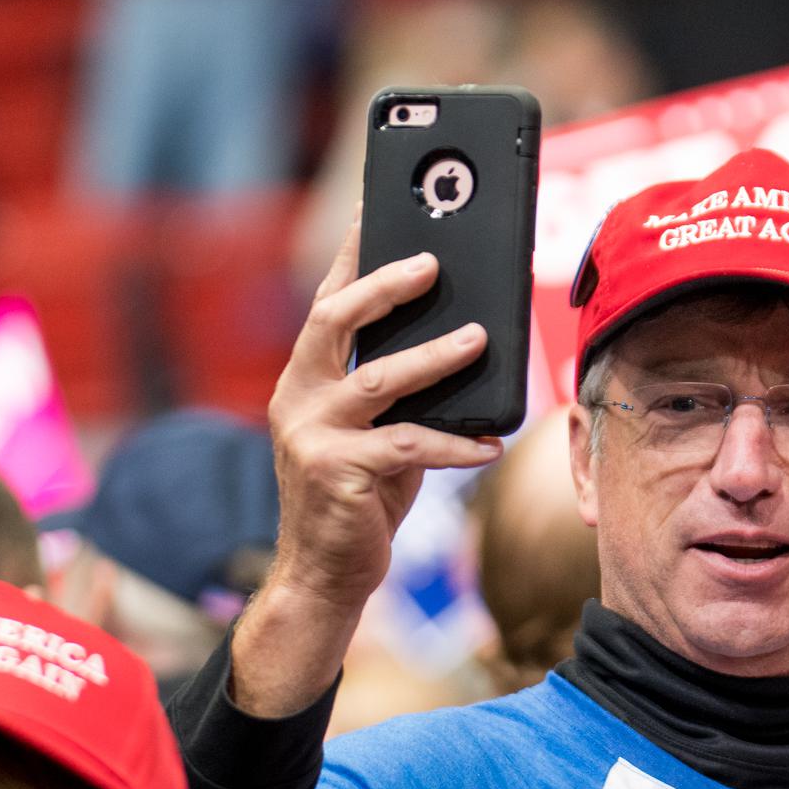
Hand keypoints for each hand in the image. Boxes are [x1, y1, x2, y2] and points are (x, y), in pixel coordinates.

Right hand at [236, 225, 504, 717]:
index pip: (326, 304)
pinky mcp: (335, 475)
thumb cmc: (358, 500)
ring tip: (480, 339)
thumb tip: (461, 344)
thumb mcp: (374, 435)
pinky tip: (491, 445)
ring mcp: (310, 436)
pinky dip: (454, 445)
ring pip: (378, 379)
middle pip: (335, 322)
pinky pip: (407, 448)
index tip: (375, 212)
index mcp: (302, 380)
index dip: (350, 257)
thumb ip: (398, 394)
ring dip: (436, 358)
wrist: (323, 577)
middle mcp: (296, 399)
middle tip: (433, 264)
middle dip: (385, 286)